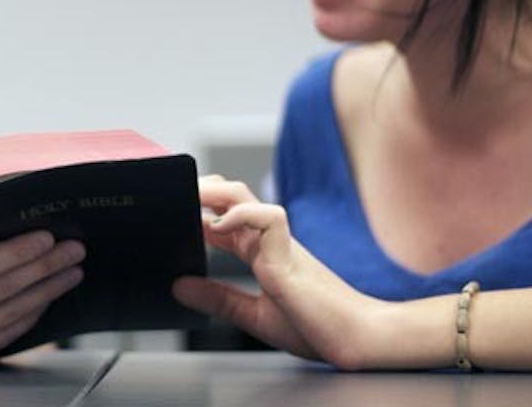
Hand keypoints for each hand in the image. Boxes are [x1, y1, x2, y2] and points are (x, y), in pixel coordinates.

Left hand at [173, 175, 383, 368]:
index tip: (172, 213)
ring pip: (244, 197)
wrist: (359, 341)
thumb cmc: (318, 327)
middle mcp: (270, 242)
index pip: (224, 219)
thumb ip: (219, 300)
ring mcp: (281, 244)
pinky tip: (218, 227)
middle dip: (200, 191)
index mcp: (262, 254)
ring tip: (187, 197)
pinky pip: (268, 217)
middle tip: (173, 195)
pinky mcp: (292, 254)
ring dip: (212, 193)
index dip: (197, 211)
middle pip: (231, 197)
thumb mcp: (255, 316)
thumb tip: (180, 287)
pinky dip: (240, 216)